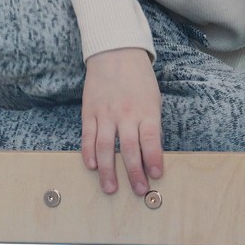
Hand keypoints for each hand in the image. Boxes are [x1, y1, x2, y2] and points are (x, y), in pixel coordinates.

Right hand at [81, 48, 162, 195]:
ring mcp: (105, 113)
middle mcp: (125, 114)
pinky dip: (88, 152)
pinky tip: (91, 165)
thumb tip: (149, 153)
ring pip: (105, 147)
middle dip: (133, 172)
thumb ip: (150, 124)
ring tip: (110, 187)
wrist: (115, 53)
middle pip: (128, 148)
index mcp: (146, 111)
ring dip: (108, 170)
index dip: (153, 159)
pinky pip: (88, 135)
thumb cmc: (138, 79)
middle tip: (138, 190)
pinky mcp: (89, 111)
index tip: (156, 176)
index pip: (151, 139)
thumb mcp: (153, 100)